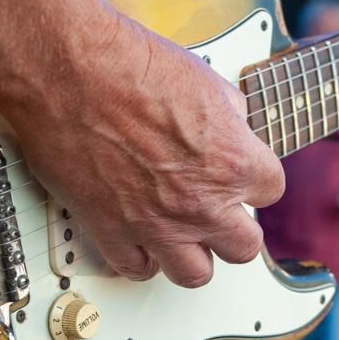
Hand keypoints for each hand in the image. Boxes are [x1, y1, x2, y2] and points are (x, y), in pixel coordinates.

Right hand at [0, 14, 284, 288]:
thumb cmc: (129, 65)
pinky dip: (142, 258)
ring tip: (184, 234)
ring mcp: (156, 224)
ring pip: (195, 273)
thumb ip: (227, 114)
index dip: (255, 179)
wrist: (68, 70)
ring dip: (193, 254)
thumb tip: (232, 124)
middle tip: (221, 211)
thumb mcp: (203, 78)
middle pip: (243, 247)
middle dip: (234, 228)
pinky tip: (142, 239)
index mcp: (231, 162)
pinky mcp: (110, 231)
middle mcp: (200, 202)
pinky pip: (137, 269)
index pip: (270, 190)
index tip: (243, 175)